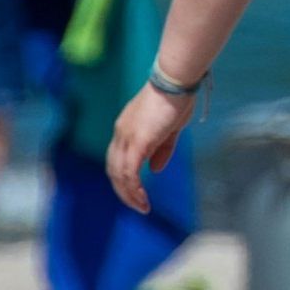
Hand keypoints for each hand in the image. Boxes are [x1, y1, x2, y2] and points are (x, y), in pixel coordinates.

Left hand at [109, 83, 192, 212]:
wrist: (175, 82)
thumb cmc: (177, 99)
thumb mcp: (170, 129)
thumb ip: (161, 150)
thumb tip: (154, 170)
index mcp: (126, 128)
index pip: (117, 158)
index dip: (124, 177)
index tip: (136, 191)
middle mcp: (121, 134)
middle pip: (113, 169)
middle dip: (123, 191)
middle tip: (137, 205)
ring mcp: (127, 138)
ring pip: (119, 174)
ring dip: (129, 194)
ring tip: (142, 207)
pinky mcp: (137, 142)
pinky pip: (130, 173)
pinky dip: (134, 189)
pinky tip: (143, 199)